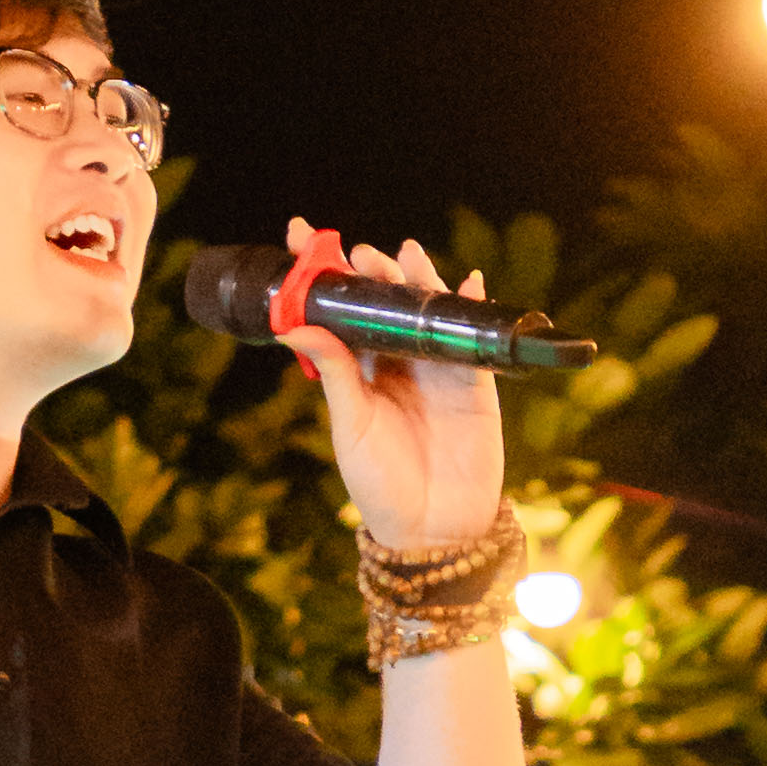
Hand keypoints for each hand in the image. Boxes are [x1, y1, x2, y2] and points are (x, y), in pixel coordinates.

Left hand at [282, 218, 509, 552]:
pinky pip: (473, 337)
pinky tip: (470, 282)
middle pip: (386, 305)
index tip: (300, 235)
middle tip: (363, 253)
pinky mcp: (474, 383)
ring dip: (419, 279)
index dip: (322, 278)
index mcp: (359, 373)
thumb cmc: (381, 485)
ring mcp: (436, 370)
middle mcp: (396, 364)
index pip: (340, 316)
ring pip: (427, 312)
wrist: (433, 530)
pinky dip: (472, 307)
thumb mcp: (351, 427)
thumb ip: (334, 374)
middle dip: (374, 273)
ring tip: (407, 252)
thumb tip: (292, 327)